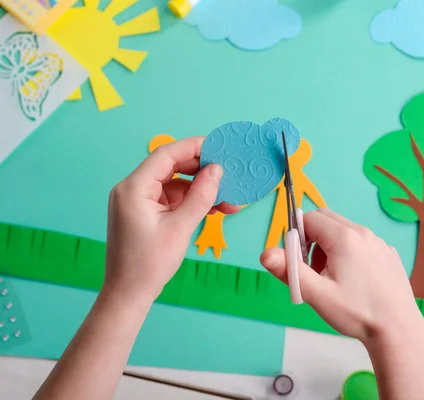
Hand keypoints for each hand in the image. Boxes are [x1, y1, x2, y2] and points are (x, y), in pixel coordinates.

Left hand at [104, 137, 238, 302]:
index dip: (194, 147)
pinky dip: (191, 201)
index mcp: (134, 188)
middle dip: (202, 172)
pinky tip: (212, 208)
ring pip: (175, 183)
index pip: (166, 155)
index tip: (219, 148)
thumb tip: (216, 170)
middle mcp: (132, 189)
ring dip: (200, 190)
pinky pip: (171, 198)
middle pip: (171, 167)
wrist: (128, 294)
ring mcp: (137, 200)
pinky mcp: (144, 211)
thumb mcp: (180, 228)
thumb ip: (200, 196)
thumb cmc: (148, 265)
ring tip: (227, 201)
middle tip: (229, 177)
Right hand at [260, 208, 423, 344]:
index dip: (297, 237)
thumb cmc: (357, 312)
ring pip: (344, 231)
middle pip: (327, 219)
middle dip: (312, 239)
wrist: (397, 329)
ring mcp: (378, 242)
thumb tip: (265, 253)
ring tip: (332, 279)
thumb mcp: (317, 294)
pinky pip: (361, 243)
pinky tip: (354, 282)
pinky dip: (349, 254)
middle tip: (313, 270)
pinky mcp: (388, 253)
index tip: (298, 261)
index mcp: (344, 238)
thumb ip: (289, 271)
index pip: (310, 218)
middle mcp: (363, 233)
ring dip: (330, 247)